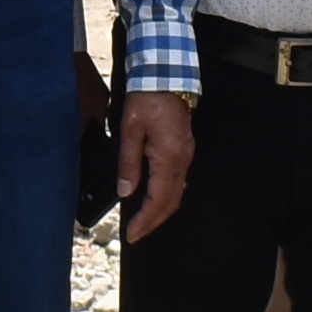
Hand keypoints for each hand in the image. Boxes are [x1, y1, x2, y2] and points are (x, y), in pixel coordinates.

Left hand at [114, 90, 195, 244]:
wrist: (166, 76)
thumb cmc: (147, 98)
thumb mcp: (130, 129)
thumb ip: (128, 162)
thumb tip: (125, 191)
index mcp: (168, 156)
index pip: (158, 199)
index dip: (145, 220)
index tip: (132, 233)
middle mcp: (182, 159)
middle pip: (171, 202)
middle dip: (153, 222)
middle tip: (136, 234)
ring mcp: (186, 154)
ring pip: (177, 193)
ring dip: (161, 211)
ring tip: (143, 221)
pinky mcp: (184, 149)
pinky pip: (178, 181)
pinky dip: (166, 196)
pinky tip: (154, 199)